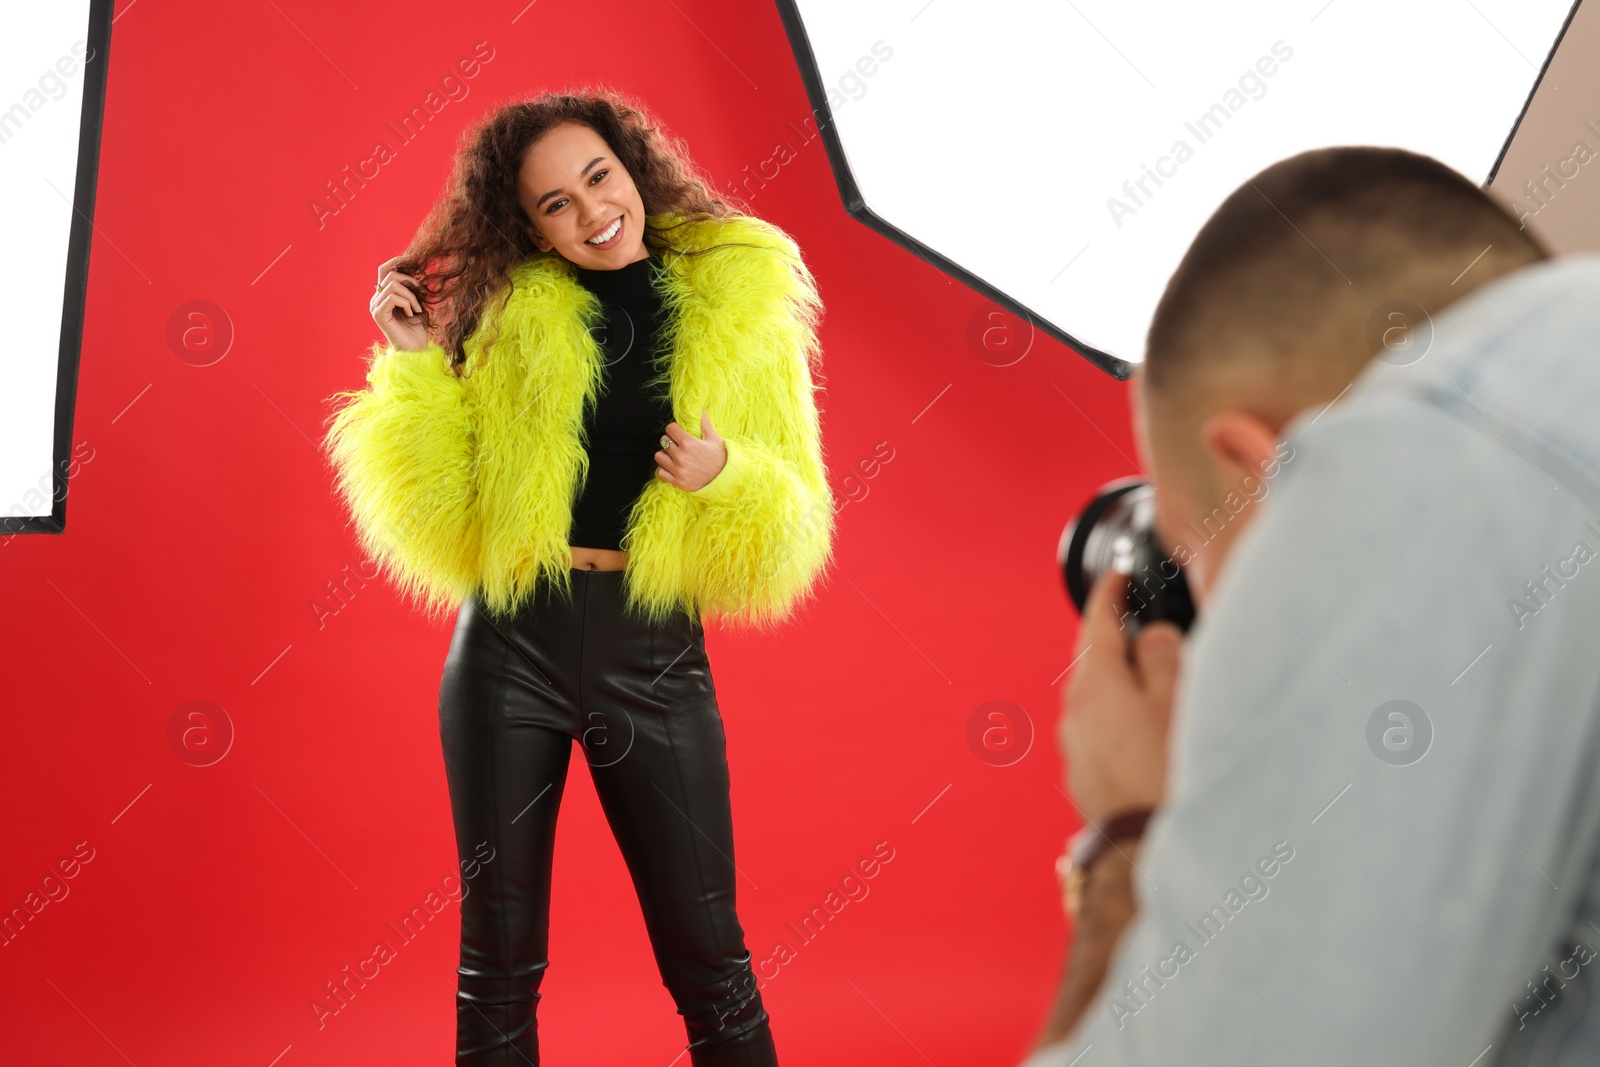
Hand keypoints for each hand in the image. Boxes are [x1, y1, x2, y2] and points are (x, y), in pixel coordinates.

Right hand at [371, 255, 429, 352]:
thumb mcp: (418, 303)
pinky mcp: (378, 314)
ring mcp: (375, 306)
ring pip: (393, 285)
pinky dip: (407, 303)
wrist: (416, 349)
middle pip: (390, 274)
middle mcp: (376, 299)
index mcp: (384, 295)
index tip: (413, 259)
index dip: (397, 261)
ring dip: (411, 295)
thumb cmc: (418, 328)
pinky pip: (393, 297)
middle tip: (421, 292)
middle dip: (410, 280)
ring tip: (418, 309)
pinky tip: (412, 313)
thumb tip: (415, 267)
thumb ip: (412, 287)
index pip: (384, 270)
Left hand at [656, 409, 727, 491]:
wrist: (726, 478)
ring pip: (659, 456)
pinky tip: (673, 468)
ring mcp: (678, 470)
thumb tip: (701, 407)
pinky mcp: (678, 482)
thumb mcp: (713, 438)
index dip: (674, 429)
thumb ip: (704, 422)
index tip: (679, 433)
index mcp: (689, 443)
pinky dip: (664, 470)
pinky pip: (660, 472)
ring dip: (665, 455)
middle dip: (670, 441)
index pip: (670, 428)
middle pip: (663, 441)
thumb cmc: (720, 456)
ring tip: (675, 457)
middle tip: (678, 445)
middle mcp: (681, 456)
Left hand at [1058, 569, 1183, 825]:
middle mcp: (1075, 714)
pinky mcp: (1086, 779)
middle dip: (1113, 638)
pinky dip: (1120, 718)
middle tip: (1134, 617)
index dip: (1109, 594)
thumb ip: (1163, 658)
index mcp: (1094, 685)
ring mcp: (1076, 749)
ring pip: (1096, 699)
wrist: (1147, 852)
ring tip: (1151, 676)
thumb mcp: (1177, 701)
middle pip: (1092, 661)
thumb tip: (1151, 635)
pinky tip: (1145, 729)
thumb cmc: (1166, 774)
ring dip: (1119, 682)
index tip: (1117, 576)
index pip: (1096, 624)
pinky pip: (1101, 733)